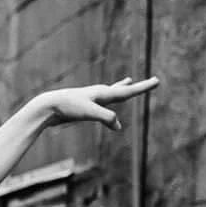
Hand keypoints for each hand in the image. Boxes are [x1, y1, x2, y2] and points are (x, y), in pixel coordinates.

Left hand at [39, 77, 158, 130]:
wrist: (47, 106)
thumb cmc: (68, 108)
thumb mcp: (89, 113)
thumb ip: (105, 118)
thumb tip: (119, 126)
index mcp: (103, 93)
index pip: (129, 91)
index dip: (144, 87)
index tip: (158, 80)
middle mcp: (99, 93)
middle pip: (123, 89)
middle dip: (137, 86)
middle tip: (152, 81)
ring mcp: (91, 99)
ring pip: (111, 92)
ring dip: (121, 87)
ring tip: (128, 81)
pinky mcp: (84, 107)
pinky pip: (101, 105)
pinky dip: (108, 105)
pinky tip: (109, 114)